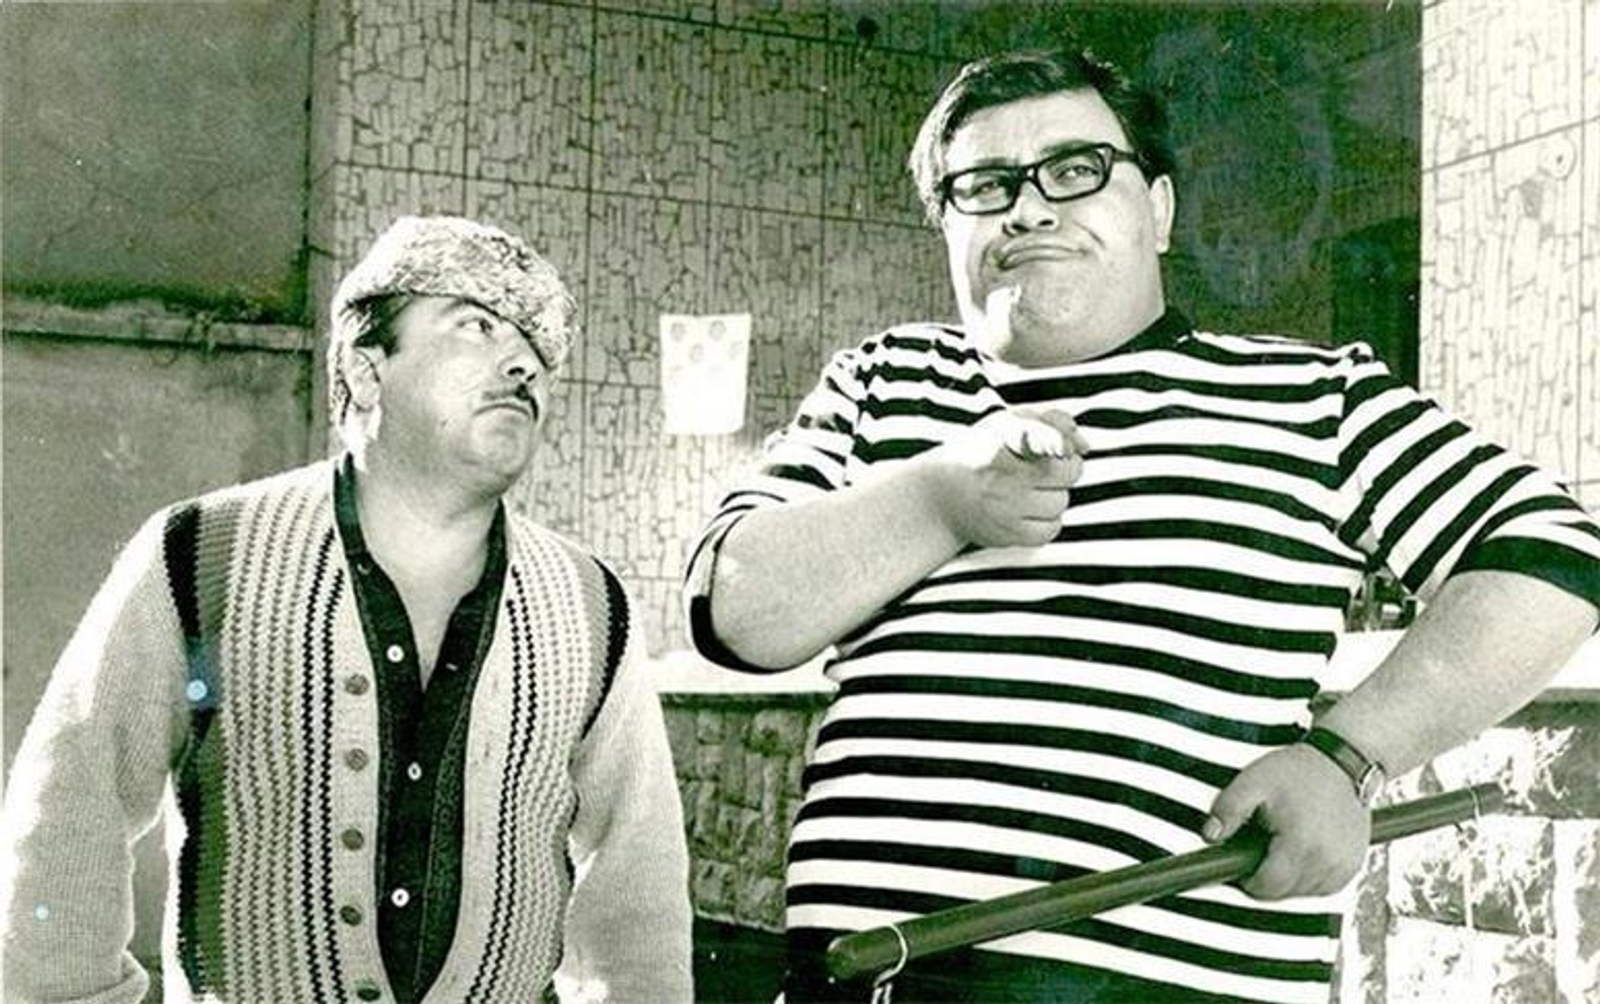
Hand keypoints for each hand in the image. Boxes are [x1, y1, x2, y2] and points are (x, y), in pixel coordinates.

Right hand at [917, 407, 1087, 547]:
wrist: (939, 497)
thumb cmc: (981, 453)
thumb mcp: (1007, 423)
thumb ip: (1051, 420)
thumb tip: (1085, 446)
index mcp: (999, 438)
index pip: (1044, 438)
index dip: (1060, 443)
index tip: (1065, 448)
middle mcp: (1000, 472)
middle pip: (1067, 471)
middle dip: (1066, 468)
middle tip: (1046, 467)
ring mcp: (1003, 506)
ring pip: (1061, 502)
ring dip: (1054, 495)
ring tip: (1029, 490)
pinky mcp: (1005, 534)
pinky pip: (1051, 529)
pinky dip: (1047, 521)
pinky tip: (1027, 511)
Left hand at [1203, 744, 1371, 899]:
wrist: (1341, 763)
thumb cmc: (1298, 771)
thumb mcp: (1252, 782)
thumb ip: (1228, 809)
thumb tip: (1210, 835)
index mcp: (1300, 844)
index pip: (1265, 888)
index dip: (1246, 878)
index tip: (1242, 858)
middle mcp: (1327, 861)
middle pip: (1283, 893)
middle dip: (1266, 875)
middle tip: (1262, 843)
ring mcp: (1343, 866)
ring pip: (1303, 892)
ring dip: (1288, 877)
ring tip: (1283, 842)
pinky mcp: (1353, 866)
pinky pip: (1323, 886)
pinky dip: (1309, 875)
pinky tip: (1302, 849)